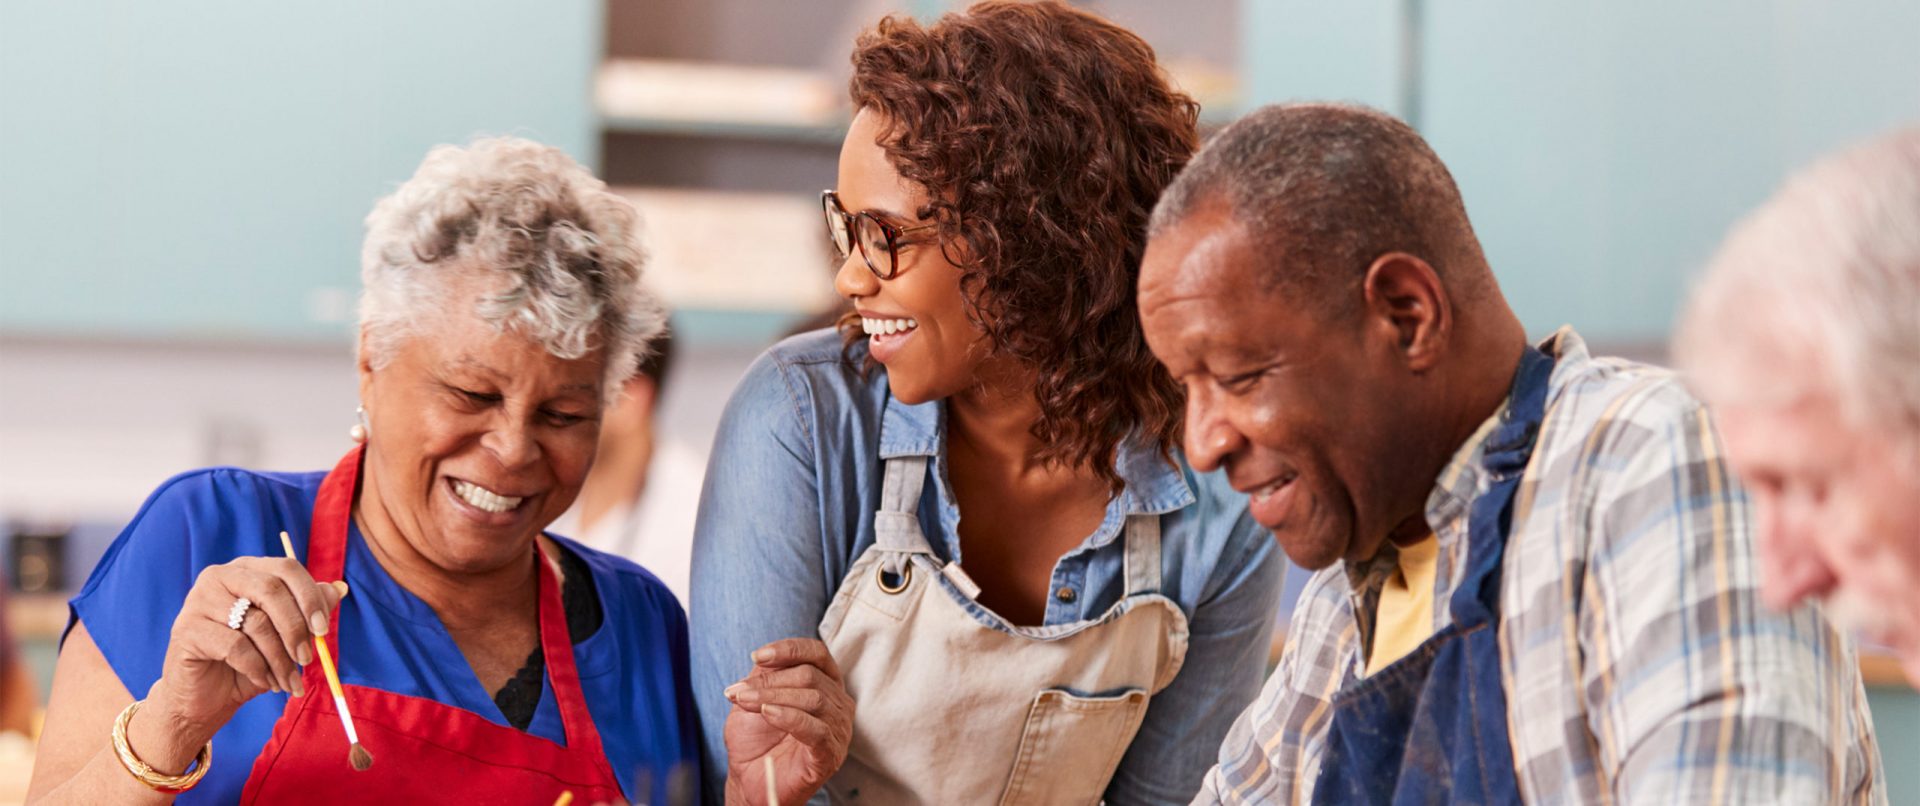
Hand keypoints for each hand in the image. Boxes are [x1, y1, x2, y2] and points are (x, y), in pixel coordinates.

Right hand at [146, 557, 346, 740]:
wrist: (205, 698)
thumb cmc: (249, 662)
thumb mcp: (285, 636)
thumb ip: (308, 610)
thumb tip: (339, 588)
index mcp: (247, 569)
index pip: (286, 568)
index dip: (310, 597)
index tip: (323, 629)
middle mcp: (219, 577)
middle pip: (271, 590)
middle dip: (296, 628)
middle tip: (307, 659)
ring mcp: (198, 601)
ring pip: (256, 623)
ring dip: (280, 658)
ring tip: (287, 681)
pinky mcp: (187, 630)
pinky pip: (235, 647)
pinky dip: (257, 668)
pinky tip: (263, 681)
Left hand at [722, 639, 854, 805]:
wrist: (750, 778)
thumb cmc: (757, 737)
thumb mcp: (756, 697)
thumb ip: (764, 675)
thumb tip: (761, 660)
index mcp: (825, 683)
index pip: (816, 653)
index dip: (788, 649)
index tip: (757, 656)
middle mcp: (838, 703)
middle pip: (810, 676)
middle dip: (769, 681)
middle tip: (738, 691)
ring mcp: (838, 729)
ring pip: (813, 699)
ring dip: (772, 698)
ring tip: (744, 702)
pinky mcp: (831, 754)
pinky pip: (817, 729)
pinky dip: (790, 717)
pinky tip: (768, 715)